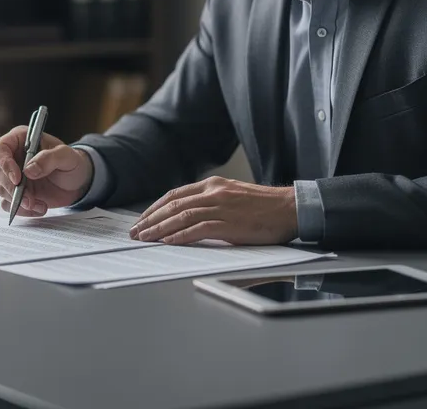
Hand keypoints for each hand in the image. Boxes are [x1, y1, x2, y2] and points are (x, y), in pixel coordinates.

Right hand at [0, 126, 92, 216]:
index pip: (0, 148)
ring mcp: (13, 176)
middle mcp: (13, 157)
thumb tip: (29, 170)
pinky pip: (8, 204)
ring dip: (19, 201)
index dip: (4, 163)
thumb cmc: (72, 162)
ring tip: (40, 204)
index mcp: (21, 140)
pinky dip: (22, 210)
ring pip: (2, 190)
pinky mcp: (16, 193)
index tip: (17, 178)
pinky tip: (39, 208)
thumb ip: (49, 158)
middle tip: (29, 199)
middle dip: (12, 188)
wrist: (77, 182)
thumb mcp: (67, 156)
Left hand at [129, 176, 296, 244]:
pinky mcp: (230, 223)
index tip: (142, 219)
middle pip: (173, 205)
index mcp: (213, 185)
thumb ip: (211, 203)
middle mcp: (214, 193)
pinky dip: (180, 236)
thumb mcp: (233, 197)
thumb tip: (189, 218)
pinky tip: (168, 242)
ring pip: (181, 216)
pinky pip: (199, 229)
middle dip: (150, 219)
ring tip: (145, 238)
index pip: (175, 195)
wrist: (290, 209)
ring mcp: (221, 207)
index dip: (155, 207)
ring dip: (159, 228)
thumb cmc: (264, 207)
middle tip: (135, 232)